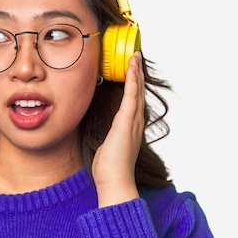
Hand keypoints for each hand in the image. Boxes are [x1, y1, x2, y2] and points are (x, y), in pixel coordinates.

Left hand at [92, 51, 144, 206]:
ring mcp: (132, 121)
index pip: (133, 101)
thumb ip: (105, 136)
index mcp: (130, 128)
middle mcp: (135, 122)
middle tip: (136, 56)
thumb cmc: (108, 169)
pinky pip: (132, 94)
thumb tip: (99, 132)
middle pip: (138, 91)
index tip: (131, 71)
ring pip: (137, 89)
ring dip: (136, 71)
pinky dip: (133, 79)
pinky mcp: (127, 121)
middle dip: (137, 74)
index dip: (133, 85)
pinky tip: (132, 66)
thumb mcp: (105, 146)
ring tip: (135, 56)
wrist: (114, 181)